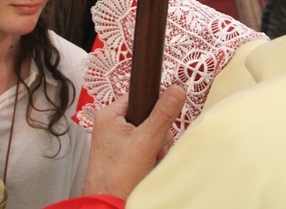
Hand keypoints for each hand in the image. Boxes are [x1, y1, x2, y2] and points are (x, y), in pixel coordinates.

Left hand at [83, 85, 186, 199]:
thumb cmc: (118, 176)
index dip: (155, 108)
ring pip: (150, 135)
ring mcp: (117, 142)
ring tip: (150, 162)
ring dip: (156, 149)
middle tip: (153, 149)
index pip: (140, 97)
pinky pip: (145, 149)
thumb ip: (163, 114)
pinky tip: (148, 168)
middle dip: (158, 136)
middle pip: (148, 118)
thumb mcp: (146, 141)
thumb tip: (177, 89)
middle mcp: (111, 126)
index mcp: (109, 115)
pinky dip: (151, 158)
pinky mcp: (123, 156)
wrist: (108, 204)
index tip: (162, 121)